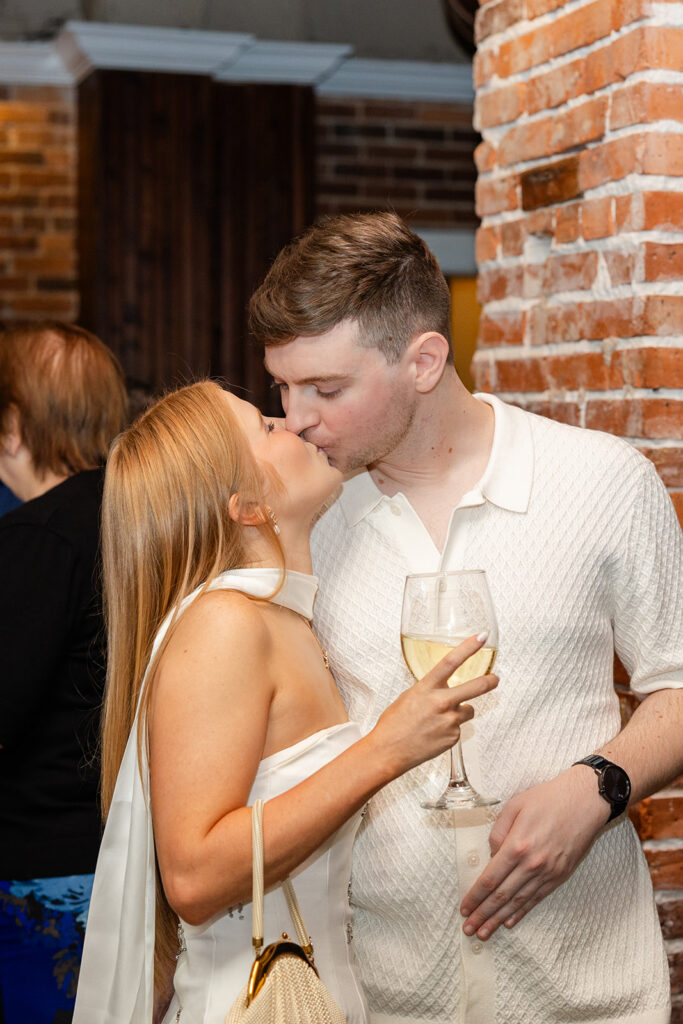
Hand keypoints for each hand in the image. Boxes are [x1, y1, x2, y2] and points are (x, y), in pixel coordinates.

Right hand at [370, 634, 497, 778]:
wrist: (388, 751)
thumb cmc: (394, 724)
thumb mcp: (410, 697)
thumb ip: (429, 690)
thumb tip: (442, 688)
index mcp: (427, 688)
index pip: (451, 661)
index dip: (468, 647)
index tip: (481, 637)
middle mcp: (441, 702)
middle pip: (476, 687)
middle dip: (489, 681)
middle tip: (495, 679)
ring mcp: (449, 721)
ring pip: (468, 710)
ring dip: (460, 712)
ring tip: (439, 720)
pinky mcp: (453, 737)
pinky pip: (459, 728)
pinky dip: (450, 730)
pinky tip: (434, 734)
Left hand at [460, 766, 610, 938]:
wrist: (584, 801)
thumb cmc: (547, 799)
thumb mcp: (514, 805)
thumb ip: (498, 831)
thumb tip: (490, 855)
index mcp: (517, 845)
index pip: (490, 879)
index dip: (475, 896)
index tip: (464, 908)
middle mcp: (531, 864)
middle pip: (501, 896)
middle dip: (483, 914)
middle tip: (468, 929)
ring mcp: (547, 872)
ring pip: (518, 902)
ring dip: (499, 919)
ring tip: (485, 933)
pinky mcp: (560, 876)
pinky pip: (537, 899)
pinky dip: (522, 912)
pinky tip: (510, 922)